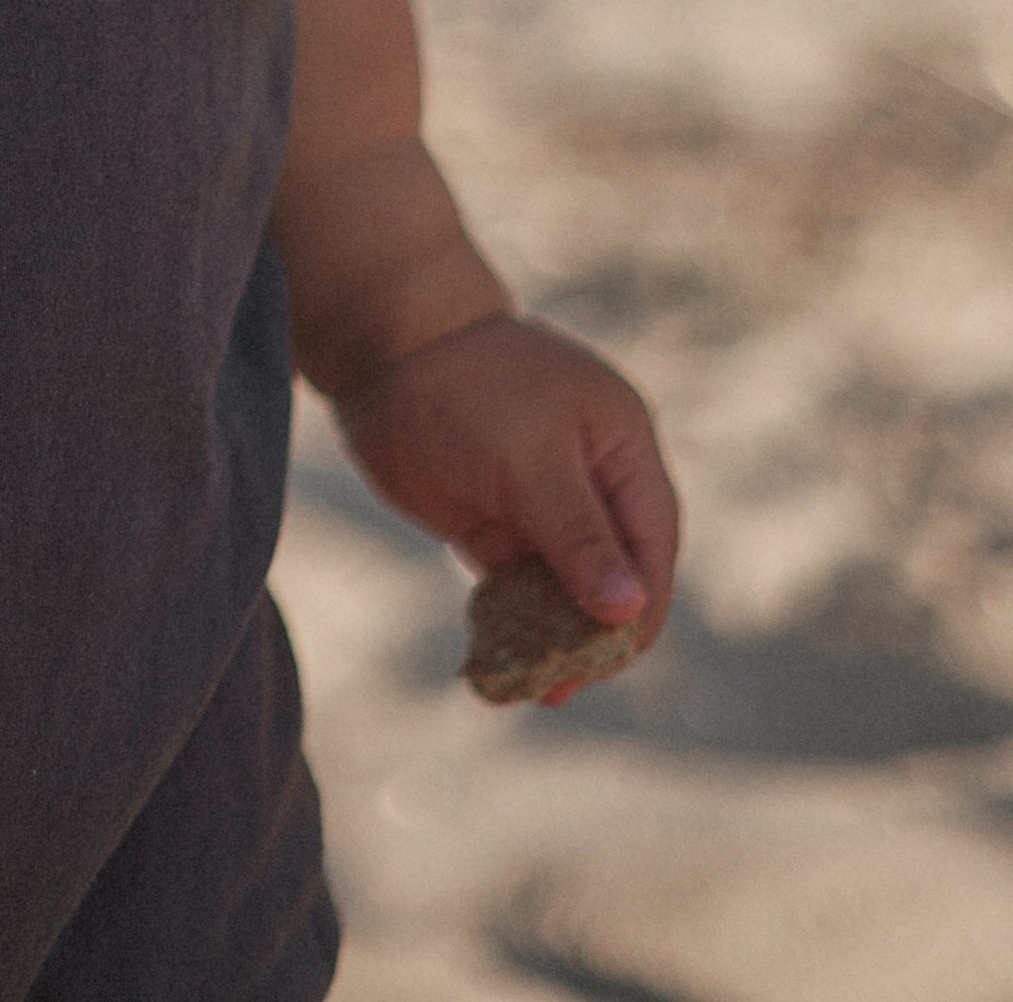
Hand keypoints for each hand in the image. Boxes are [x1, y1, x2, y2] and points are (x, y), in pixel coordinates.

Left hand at [331, 312, 679, 698]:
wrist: (384, 347)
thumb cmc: (470, 386)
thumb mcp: (531, 458)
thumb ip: (578, 533)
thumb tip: (628, 610)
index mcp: (621, 447)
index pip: (651, 539)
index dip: (644, 600)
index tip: (620, 652)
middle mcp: (590, 478)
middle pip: (614, 571)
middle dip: (597, 630)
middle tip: (570, 683)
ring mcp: (540, 502)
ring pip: (564, 587)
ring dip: (555, 636)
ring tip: (538, 688)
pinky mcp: (493, 521)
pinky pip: (517, 586)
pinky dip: (515, 623)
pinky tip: (504, 661)